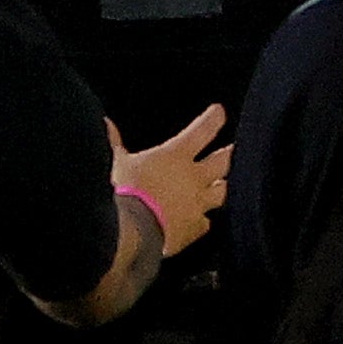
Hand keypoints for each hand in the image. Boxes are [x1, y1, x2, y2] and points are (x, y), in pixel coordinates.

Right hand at [119, 104, 231, 262]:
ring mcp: (197, 205)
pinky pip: (205, 223)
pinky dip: (204, 220)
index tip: (220, 111)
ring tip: (225, 184)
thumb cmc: (124, 192)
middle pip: (222, 162)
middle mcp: (193, 178)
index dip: (212, 120)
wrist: (130, 231)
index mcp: (175, 156)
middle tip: (237, 147)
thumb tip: (105, 123)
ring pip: (221, 193)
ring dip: (222, 187)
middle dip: (230, 153)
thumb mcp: (115, 162)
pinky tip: (202, 221)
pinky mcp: (193, 229)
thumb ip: (113, 142)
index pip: (201, 132)